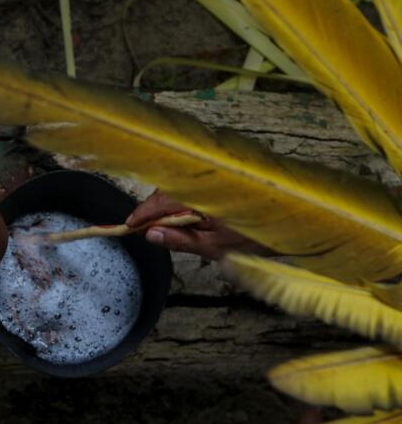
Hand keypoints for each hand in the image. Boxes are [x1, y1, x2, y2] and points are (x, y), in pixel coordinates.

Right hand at [125, 190, 270, 259]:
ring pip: (179, 189)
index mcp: (200, 196)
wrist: (294, 223)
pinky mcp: (222, 179)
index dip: (142, 214)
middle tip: (146, 231)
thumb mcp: (214, 246)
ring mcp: (214, 178)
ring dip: (170, 206)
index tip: (128, 226)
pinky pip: (193, 187)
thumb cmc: (257, 236)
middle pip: (167, 192)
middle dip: (154, 210)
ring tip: (167, 227)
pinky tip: (188, 216)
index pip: (160, 202)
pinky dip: (185, 201)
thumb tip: (151, 235)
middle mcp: (204, 181)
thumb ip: (180, 240)